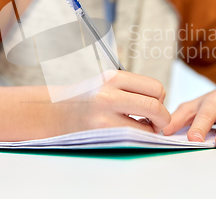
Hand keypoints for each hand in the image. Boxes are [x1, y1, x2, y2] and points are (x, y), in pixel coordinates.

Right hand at [56, 71, 170, 133]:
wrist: (53, 112)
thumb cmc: (86, 99)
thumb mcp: (106, 83)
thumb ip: (131, 89)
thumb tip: (161, 102)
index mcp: (113, 77)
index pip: (155, 87)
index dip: (160, 100)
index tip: (152, 106)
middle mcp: (108, 93)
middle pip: (156, 105)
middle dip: (162, 118)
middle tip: (156, 124)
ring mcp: (103, 115)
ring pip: (147, 126)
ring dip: (150, 131)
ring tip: (139, 129)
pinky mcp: (100, 133)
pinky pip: (132, 138)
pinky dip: (138, 139)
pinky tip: (128, 135)